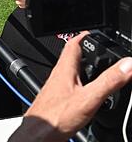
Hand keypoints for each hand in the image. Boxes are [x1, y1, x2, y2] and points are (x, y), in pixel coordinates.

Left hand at [9, 32, 131, 141]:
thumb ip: (109, 81)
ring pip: (74, 72)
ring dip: (87, 69)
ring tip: (102, 70)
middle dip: (89, 52)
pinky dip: (85, 85)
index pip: (74, 43)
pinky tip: (92, 95)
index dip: (86, 34)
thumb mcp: (89, 98)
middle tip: (103, 49)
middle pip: (74, 57)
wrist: (39, 136)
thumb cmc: (55, 117)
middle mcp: (59, 76)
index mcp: (64, 69)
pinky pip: (73, 86)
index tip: (97, 31)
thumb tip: (128, 64)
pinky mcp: (59, 100)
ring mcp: (57, 88)